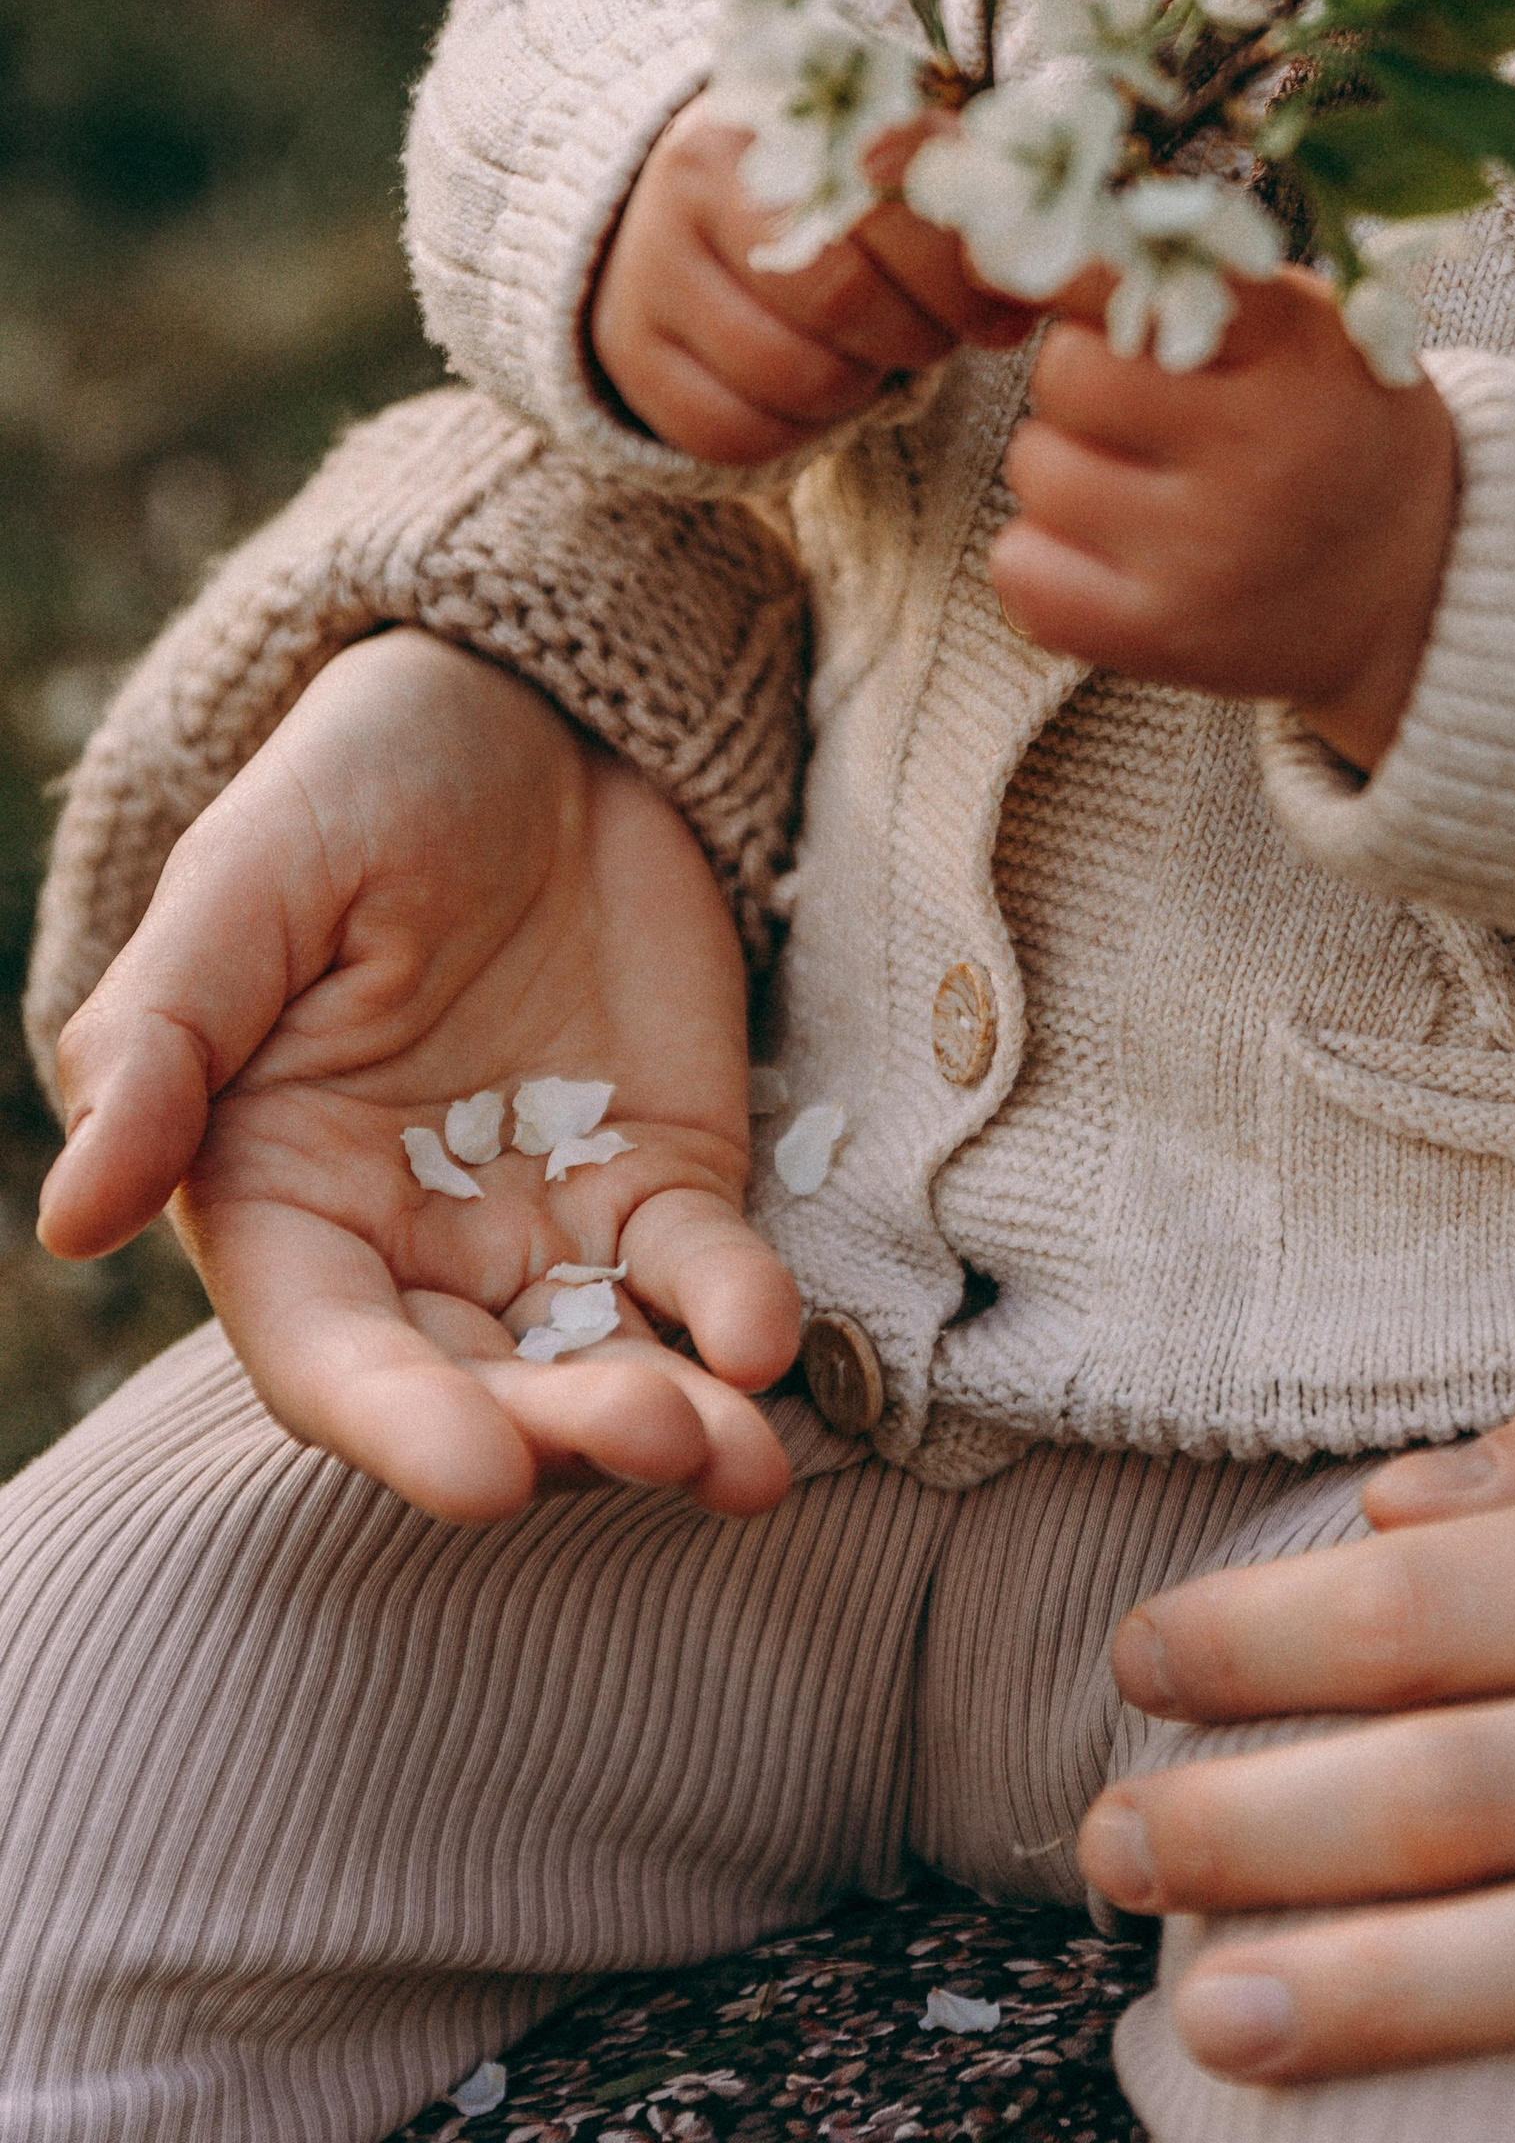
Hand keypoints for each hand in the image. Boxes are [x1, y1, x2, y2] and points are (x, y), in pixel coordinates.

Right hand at [41, 628, 807, 1524]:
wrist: (527, 710)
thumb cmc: (353, 789)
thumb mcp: (242, 885)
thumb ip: (161, 1043)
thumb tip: (72, 1219)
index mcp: (279, 1204)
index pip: (330, 1357)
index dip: (400, 1425)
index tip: (483, 1478)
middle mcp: (408, 1247)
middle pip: (484, 1385)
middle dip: (570, 1432)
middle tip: (665, 1444)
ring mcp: (545, 1222)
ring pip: (602, 1357)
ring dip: (674, 1418)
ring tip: (746, 1458)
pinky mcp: (662, 1176)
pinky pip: (700, 1273)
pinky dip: (737, 1314)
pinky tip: (769, 1338)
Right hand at [590, 100, 1035, 460]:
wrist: (677, 205)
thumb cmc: (821, 189)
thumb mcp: (884, 162)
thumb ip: (954, 194)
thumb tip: (1030, 276)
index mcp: (782, 113)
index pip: (889, 207)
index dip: (964, 276)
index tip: (1004, 310)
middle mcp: (696, 178)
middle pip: (840, 299)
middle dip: (917, 337)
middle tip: (938, 339)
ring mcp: (650, 267)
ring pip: (791, 376)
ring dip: (857, 388)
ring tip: (869, 356)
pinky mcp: (627, 352)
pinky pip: (733, 432)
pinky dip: (794, 433)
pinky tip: (810, 392)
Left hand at [990, 267, 1459, 771]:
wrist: (1420, 588)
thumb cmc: (1342, 431)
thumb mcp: (1319, 330)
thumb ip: (1212, 278)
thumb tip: (1056, 237)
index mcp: (1300, 353)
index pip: (1134, 278)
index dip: (1078, 273)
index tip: (1069, 279)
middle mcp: (1258, 454)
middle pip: (1065, 373)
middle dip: (1080, 377)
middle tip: (1132, 403)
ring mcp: (1207, 557)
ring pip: (1035, 467)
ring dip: (1063, 464)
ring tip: (1136, 479)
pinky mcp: (1164, 638)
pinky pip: (1020, 569)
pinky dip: (1043, 553)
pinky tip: (1106, 546)